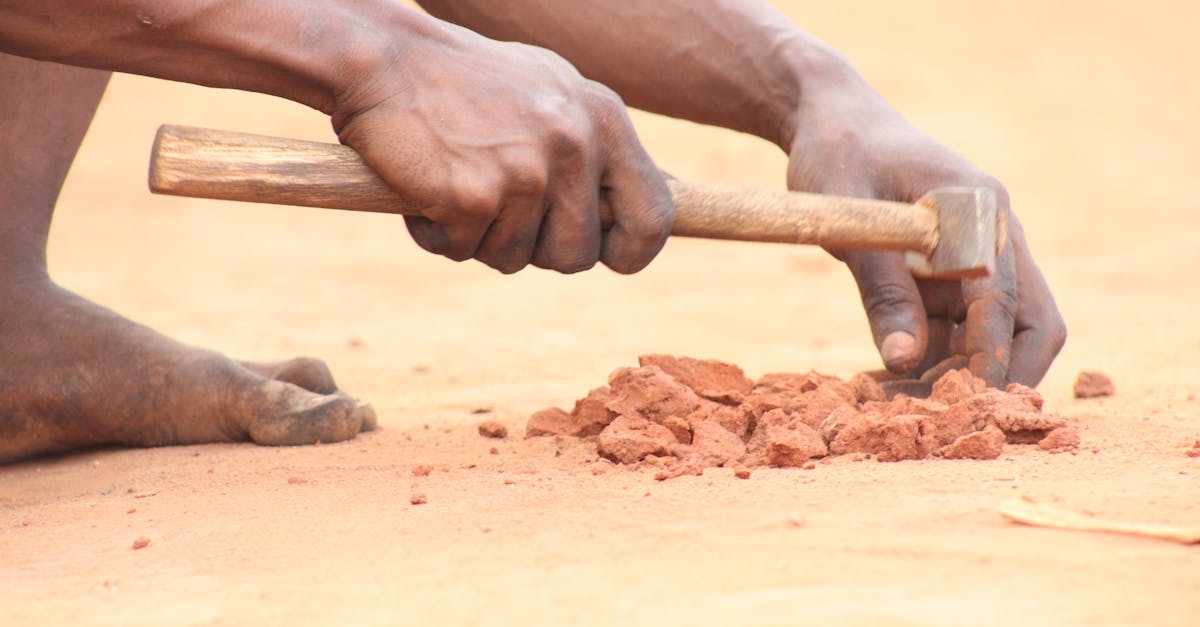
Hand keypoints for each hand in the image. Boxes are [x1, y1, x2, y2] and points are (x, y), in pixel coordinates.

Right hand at [330, 20, 672, 273]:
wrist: (382, 58)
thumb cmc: (462, 81)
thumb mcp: (550, 94)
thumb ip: (591, 146)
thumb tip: (627, 208)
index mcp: (604, 119)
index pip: (655, 217)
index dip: (630, 251)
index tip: (604, 254)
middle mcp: (575, 145)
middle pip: (577, 256)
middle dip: (535, 250)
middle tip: (497, 211)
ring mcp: (527, 173)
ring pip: (516, 260)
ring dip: (480, 240)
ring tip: (455, 184)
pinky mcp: (476, 197)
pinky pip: (462, 252)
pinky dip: (437, 234)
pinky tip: (424, 187)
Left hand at [783, 79, 1064, 386]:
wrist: (829, 120)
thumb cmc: (837, 157)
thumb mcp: (853, 222)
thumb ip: (882, 290)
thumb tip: (903, 362)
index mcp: (981, 210)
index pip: (1005, 300)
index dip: (989, 358)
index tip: (964, 405)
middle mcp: (994, 235)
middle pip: (1032, 322)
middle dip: (1002, 376)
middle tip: (950, 420)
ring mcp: (977, 253)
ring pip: (996, 332)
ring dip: (961, 373)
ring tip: (902, 407)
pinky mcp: (951, 269)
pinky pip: (959, 325)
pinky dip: (935, 357)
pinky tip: (891, 381)